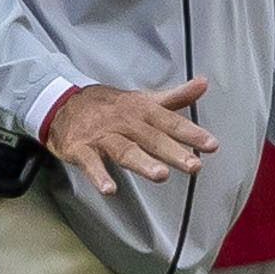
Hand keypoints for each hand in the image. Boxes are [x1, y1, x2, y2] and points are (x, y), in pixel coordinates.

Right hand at [48, 78, 216, 193]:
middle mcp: (124, 122)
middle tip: (193, 165)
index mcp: (141, 110)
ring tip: (160, 175)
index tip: (211, 145)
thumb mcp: (143, 99)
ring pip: (124, 149)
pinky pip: (90, 163)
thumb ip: (175, 97)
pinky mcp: (81, 149)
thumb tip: (203, 84)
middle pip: (151, 138)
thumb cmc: (110, 106)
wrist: (63, 103)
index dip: (191, 133)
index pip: (170, 122)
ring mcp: (102, 136)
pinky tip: (109, 189)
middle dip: (173, 152)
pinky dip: (99, 176)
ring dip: (142, 162)